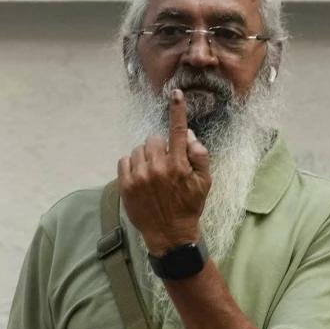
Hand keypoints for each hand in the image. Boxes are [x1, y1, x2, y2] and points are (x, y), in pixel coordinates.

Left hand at [118, 90, 212, 254]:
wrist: (170, 234)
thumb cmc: (188, 206)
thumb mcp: (204, 183)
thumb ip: (200, 157)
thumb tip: (190, 136)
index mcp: (179, 165)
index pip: (178, 131)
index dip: (177, 110)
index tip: (176, 94)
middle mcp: (158, 168)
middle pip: (153, 139)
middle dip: (159, 148)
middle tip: (164, 164)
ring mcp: (140, 176)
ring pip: (138, 149)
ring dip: (145, 157)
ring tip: (152, 174)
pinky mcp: (126, 185)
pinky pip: (124, 160)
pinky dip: (131, 165)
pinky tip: (140, 178)